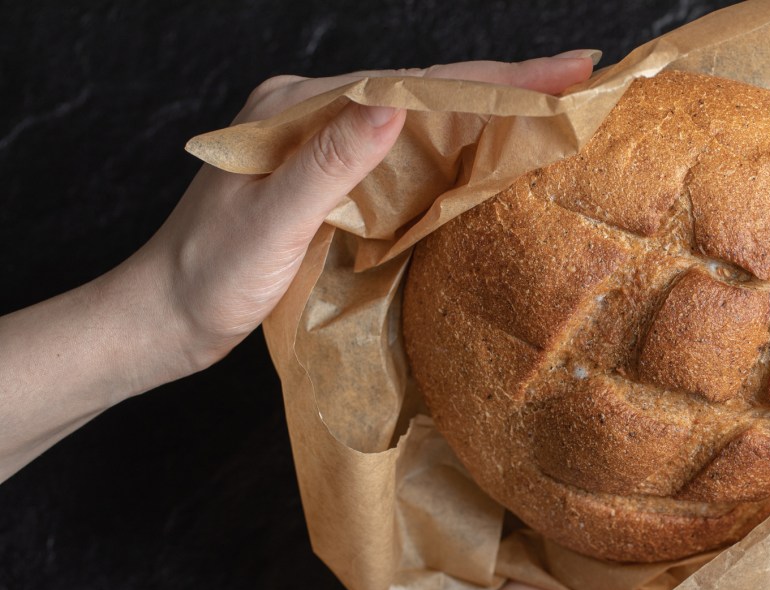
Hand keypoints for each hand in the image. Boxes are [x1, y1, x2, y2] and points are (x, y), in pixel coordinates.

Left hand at [139, 53, 597, 371]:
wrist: (165, 317)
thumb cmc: (207, 277)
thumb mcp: (268, 224)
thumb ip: (329, 165)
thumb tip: (393, 106)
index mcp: (297, 108)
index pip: (412, 86)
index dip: (492, 77)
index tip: (562, 69)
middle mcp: (313, 113)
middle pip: (425, 92)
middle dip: (505, 83)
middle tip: (580, 79)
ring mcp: (323, 144)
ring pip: (421, 121)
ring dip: (487, 114)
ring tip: (556, 106)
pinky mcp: (331, 178)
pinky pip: (406, 157)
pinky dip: (457, 152)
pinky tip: (493, 154)